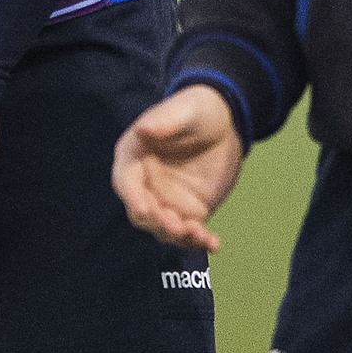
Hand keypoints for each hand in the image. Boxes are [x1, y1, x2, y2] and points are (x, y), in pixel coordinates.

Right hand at [112, 86, 244, 252]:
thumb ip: (166, 120)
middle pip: (141, 211)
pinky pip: (188, 233)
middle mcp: (144, 183)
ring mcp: (165, 200)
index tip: (144, 209)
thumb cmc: (198, 110)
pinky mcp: (187, 212)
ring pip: (163, 228)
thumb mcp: (186, 109)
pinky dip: (198, 241)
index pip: (125, 182)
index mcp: (133, 156)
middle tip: (177, 225)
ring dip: (178, 236)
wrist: (226, 124)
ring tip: (200, 234)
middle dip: (157, 222)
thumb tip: (144, 128)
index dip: (132, 197)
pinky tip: (213, 243)